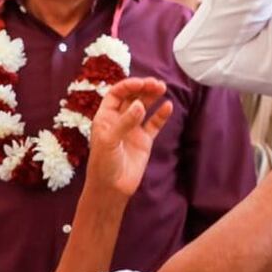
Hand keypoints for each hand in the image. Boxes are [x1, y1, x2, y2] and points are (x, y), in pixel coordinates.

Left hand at [87, 77, 173, 197]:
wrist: (112, 189)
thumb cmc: (103, 164)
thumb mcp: (109, 141)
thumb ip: (124, 123)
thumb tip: (140, 105)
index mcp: (105, 117)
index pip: (116, 94)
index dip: (128, 86)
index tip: (141, 82)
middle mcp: (119, 120)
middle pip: (132, 98)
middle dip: (143, 88)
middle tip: (156, 83)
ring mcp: (133, 130)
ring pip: (144, 107)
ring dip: (152, 97)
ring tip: (163, 88)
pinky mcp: (144, 141)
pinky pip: (154, 124)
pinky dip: (161, 115)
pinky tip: (168, 106)